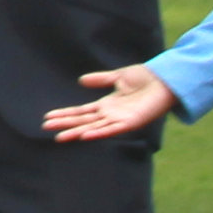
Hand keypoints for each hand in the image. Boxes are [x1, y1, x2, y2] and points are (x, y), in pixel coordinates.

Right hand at [48, 63, 176, 141]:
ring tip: (60, 136)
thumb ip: (101, 79)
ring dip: (76, 132)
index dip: (66, 114)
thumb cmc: (146, 79)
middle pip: (83, 120)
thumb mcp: (119, 77)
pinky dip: (98, 133)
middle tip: (46, 127)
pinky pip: (112, 129)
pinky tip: (85, 135)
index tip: (48, 117)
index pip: (82, 111)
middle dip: (65, 124)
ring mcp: (120, 119)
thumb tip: (81, 80)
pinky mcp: (132, 122)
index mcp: (108, 105)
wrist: (166, 80)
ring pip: (93, 127)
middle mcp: (111, 114)